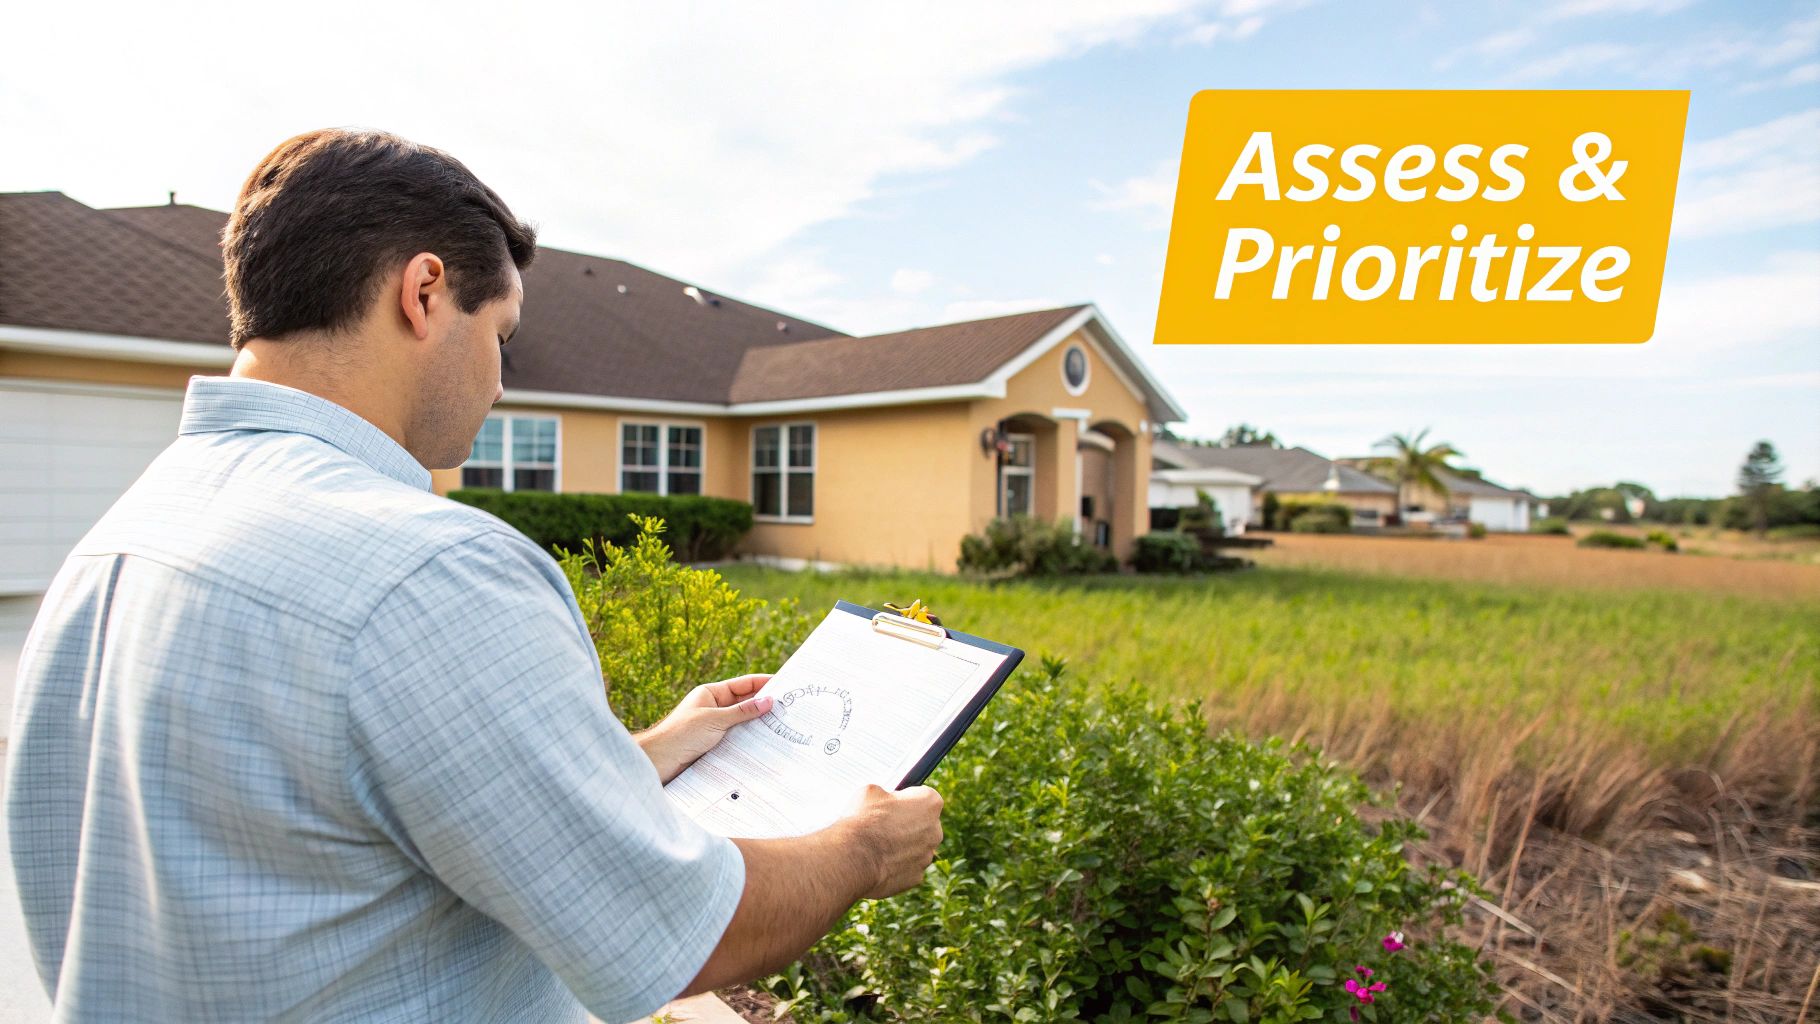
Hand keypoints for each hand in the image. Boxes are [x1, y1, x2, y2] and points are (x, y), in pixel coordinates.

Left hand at [635, 674, 773, 783]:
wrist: (659, 761)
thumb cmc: (681, 734)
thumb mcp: (715, 719)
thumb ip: (743, 711)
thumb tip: (768, 701)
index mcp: (711, 693)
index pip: (743, 684)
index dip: (763, 683)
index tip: (784, 684)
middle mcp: (713, 708)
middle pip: (744, 703)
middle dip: (765, 704)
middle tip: (790, 707)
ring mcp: (714, 726)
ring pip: (742, 722)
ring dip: (759, 724)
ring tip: (783, 726)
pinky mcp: (714, 744)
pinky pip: (737, 738)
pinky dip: (750, 739)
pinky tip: (764, 743)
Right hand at [835, 784, 944, 899]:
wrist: (853, 858)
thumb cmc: (862, 820)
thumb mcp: (870, 792)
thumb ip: (886, 795)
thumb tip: (884, 801)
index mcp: (930, 803)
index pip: (925, 797)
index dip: (907, 799)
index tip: (893, 804)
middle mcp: (935, 830)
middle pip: (923, 824)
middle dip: (907, 824)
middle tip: (883, 826)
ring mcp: (927, 856)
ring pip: (916, 848)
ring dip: (901, 846)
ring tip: (876, 846)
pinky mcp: (916, 877)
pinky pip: (907, 868)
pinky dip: (895, 866)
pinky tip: (877, 863)